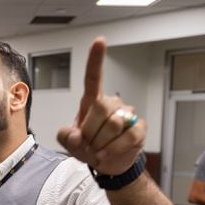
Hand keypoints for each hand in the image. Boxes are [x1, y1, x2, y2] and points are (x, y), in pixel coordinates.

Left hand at [57, 37, 145, 175]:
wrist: (108, 164)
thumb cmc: (88, 146)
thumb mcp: (69, 142)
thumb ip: (65, 136)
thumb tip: (76, 135)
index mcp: (92, 101)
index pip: (93, 78)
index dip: (96, 59)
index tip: (100, 41)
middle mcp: (111, 103)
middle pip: (100, 109)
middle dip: (89, 132)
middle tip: (89, 143)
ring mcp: (127, 114)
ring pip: (113, 125)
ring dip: (100, 143)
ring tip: (99, 148)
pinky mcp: (140, 128)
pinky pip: (127, 137)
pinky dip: (113, 149)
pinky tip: (107, 154)